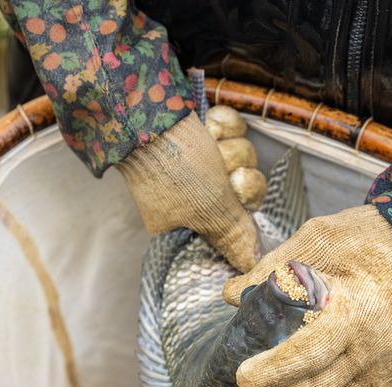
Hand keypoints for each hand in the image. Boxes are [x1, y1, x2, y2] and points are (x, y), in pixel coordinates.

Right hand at [117, 112, 256, 271]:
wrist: (141, 115)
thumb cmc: (173, 169)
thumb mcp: (208, 210)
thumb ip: (233, 235)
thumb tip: (251, 265)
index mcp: (195, 219)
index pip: (238, 220)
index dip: (245, 203)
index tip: (234, 193)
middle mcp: (199, 191)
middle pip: (248, 183)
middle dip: (238, 171)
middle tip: (219, 167)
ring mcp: (203, 159)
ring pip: (244, 154)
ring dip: (229, 146)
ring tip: (207, 142)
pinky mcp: (205, 130)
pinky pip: (235, 129)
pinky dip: (224, 124)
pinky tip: (207, 123)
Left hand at [223, 205, 391, 386]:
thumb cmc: (365, 241)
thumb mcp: (318, 238)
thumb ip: (273, 266)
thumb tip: (231, 295)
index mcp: (355, 307)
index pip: (310, 352)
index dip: (274, 371)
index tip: (242, 377)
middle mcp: (375, 341)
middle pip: (321, 385)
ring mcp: (387, 361)